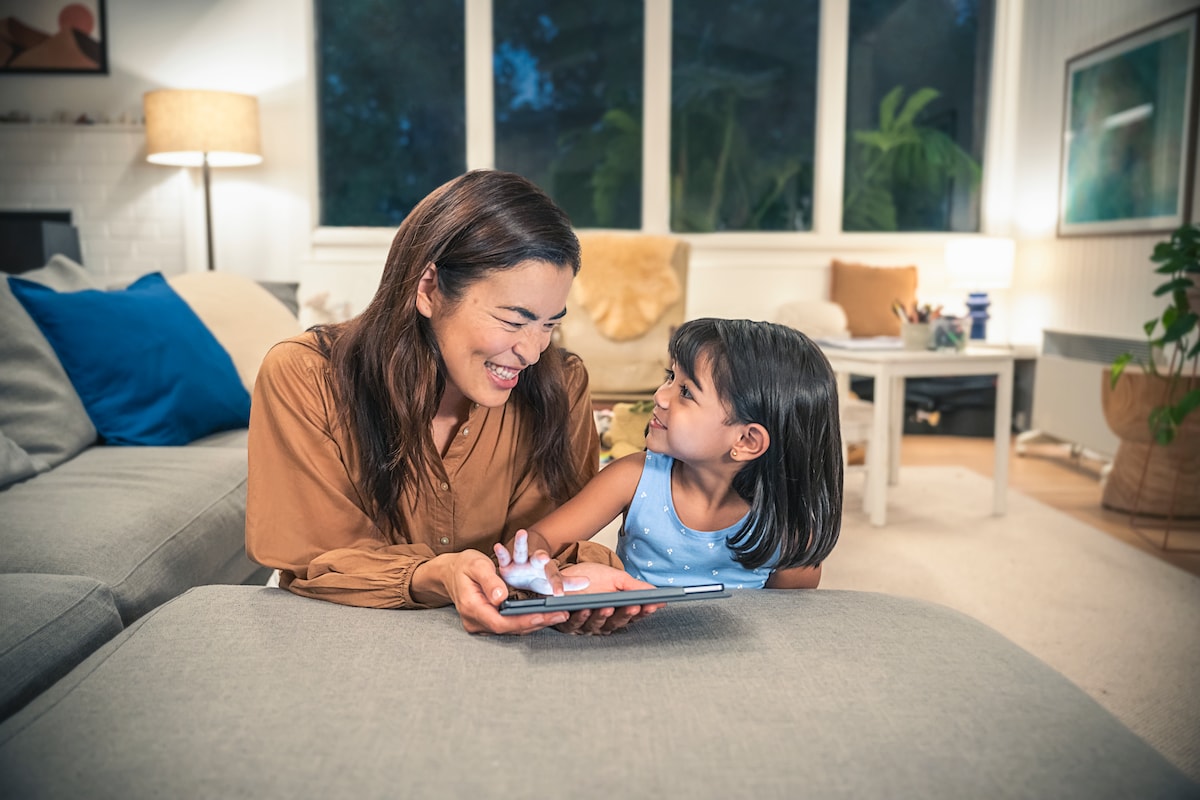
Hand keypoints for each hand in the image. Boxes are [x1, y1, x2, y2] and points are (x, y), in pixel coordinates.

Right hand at [425, 550, 568, 634]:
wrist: (449, 571)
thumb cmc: (463, 565)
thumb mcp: (476, 565)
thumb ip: (489, 581)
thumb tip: (501, 597)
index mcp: (472, 608)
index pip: (501, 622)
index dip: (524, 621)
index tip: (544, 615)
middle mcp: (475, 621)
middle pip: (509, 629)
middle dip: (536, 622)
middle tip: (561, 614)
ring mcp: (480, 624)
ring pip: (511, 629)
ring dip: (535, 622)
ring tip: (559, 615)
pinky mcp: (488, 622)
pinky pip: (509, 624)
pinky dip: (527, 620)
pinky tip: (544, 614)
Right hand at [494, 530, 590, 595]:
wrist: (520, 568)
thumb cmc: (536, 576)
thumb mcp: (552, 581)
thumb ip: (568, 582)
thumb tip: (588, 581)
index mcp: (545, 569)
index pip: (553, 577)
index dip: (557, 584)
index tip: (559, 593)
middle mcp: (533, 562)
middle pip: (538, 559)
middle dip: (541, 558)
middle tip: (544, 557)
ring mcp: (519, 561)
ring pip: (520, 551)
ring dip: (521, 542)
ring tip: (522, 533)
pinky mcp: (506, 563)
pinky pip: (503, 556)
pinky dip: (501, 551)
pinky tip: (498, 546)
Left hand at [553, 563, 664, 635]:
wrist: (567, 573)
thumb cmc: (593, 578)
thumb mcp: (617, 579)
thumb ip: (636, 588)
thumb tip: (658, 595)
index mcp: (618, 613)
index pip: (634, 616)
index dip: (643, 612)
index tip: (651, 605)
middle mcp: (604, 622)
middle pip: (617, 623)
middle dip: (625, 614)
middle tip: (633, 606)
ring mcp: (586, 624)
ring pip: (596, 625)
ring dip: (602, 617)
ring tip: (607, 607)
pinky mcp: (568, 624)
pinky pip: (574, 624)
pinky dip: (579, 618)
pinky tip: (584, 610)